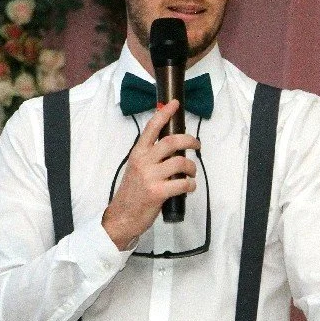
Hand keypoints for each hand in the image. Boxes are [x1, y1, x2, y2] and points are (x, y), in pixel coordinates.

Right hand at [102, 99, 199, 249]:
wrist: (122, 216)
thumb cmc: (133, 192)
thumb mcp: (137, 168)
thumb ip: (151, 156)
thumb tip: (172, 145)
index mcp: (137, 153)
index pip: (152, 128)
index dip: (164, 113)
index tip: (175, 104)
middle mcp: (143, 161)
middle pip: (172, 141)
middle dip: (190, 140)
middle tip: (197, 145)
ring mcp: (150, 176)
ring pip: (181, 162)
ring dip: (192, 167)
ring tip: (191, 173)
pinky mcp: (158, 192)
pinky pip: (183, 183)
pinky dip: (191, 184)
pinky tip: (189, 187)